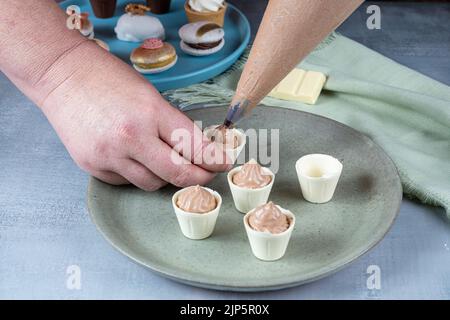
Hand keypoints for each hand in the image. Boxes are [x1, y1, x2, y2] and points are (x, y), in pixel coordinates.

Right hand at [39, 42, 229, 190]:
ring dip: (165, 176)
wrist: (61, 74)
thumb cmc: (108, 78)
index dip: (215, 159)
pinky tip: (132, 157)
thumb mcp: (149, 94)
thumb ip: (171, 124)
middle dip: (199, 178)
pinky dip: (136, 174)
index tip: (224, 163)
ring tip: (163, 160)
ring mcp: (109, 156)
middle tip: (206, 175)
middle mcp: (131, 138)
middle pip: (179, 174)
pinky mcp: (92, 167)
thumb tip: (196, 149)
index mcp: (151, 113)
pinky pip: (126, 181)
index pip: (194, 147)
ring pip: (152, 184)